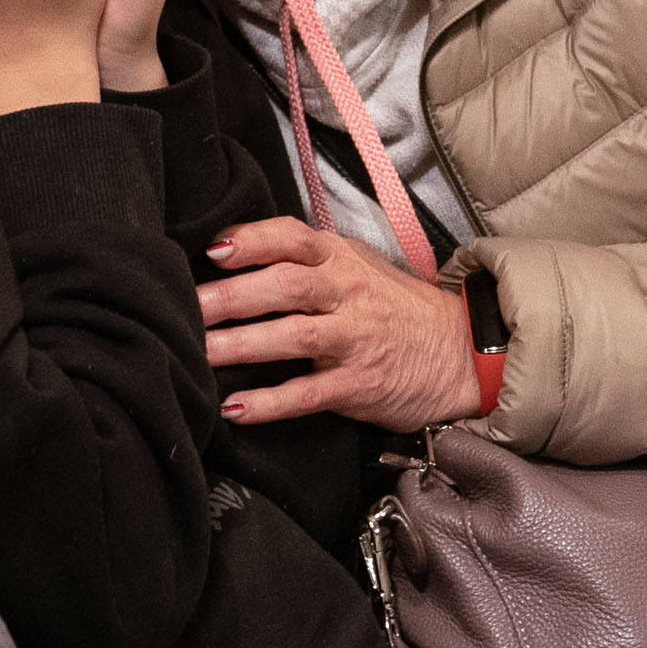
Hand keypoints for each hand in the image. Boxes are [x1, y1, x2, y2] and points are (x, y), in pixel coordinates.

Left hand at [200, 218, 484, 428]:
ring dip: (239, 345)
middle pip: (284, 287)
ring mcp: (354, 340)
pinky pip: (308, 393)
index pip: (293, 239)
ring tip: (197, 351)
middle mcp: (348, 294)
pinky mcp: (358, 385)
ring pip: (291, 337)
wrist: (459, 353)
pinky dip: (270, 402)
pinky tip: (235, 408)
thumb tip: (235, 251)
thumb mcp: (359, 266)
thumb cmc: (395, 307)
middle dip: (230, 296)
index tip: (212, 250)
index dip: (252, 241)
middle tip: (187, 306)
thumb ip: (307, 259)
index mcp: (342, 259)